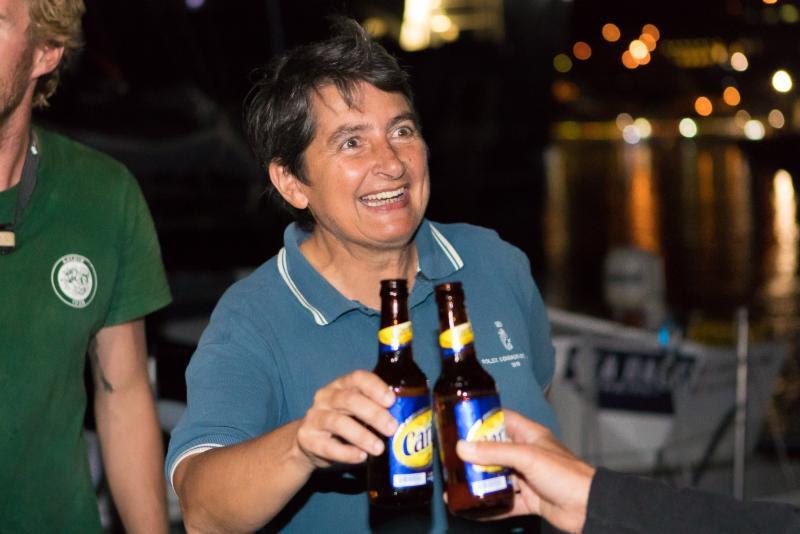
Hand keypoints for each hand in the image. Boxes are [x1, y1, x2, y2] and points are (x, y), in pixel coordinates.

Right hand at [294, 370, 397, 467]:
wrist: (309, 441)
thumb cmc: (343, 422)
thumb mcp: (356, 410)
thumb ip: (376, 409)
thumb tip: (409, 419)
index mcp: (341, 385)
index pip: (357, 378)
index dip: (375, 387)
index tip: (391, 400)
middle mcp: (326, 397)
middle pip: (349, 400)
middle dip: (373, 413)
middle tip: (392, 428)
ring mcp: (314, 417)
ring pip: (338, 422)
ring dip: (362, 435)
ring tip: (379, 448)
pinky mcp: (307, 439)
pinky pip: (328, 446)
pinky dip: (347, 453)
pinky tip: (361, 457)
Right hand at [456, 410, 594, 532]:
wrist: (589, 507)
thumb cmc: (567, 474)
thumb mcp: (527, 457)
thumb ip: (494, 452)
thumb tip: (463, 447)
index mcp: (529, 435)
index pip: (502, 419)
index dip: (482, 418)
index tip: (459, 420)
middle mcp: (526, 454)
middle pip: (494, 450)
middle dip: (474, 454)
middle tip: (451, 456)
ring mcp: (527, 478)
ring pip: (497, 477)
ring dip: (480, 481)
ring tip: (456, 483)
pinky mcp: (530, 499)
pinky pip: (505, 502)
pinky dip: (490, 506)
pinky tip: (473, 509)